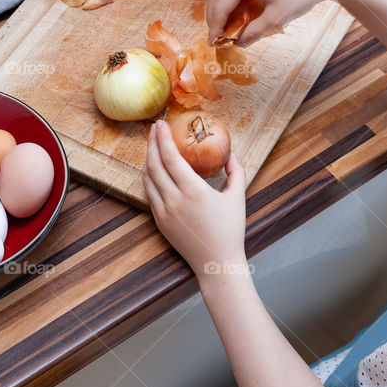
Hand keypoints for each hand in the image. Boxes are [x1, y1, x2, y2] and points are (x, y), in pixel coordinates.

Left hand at [144, 119, 247, 275]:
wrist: (216, 262)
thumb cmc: (230, 230)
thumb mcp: (238, 197)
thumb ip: (236, 172)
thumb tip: (230, 154)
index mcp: (194, 191)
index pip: (171, 158)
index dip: (163, 139)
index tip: (160, 124)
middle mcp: (175, 200)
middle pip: (155, 164)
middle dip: (152, 143)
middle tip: (154, 129)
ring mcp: (164, 212)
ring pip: (148, 179)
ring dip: (148, 159)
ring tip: (153, 146)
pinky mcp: (160, 222)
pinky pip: (150, 194)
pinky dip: (149, 178)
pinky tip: (154, 170)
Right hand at [206, 0, 341, 45]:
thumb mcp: (276, 17)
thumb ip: (253, 32)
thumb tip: (239, 43)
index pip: (221, 5)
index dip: (215, 25)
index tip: (214, 41)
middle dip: (213, 13)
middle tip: (216, 32)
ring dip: (221, 1)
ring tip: (225, 20)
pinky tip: (238, 4)